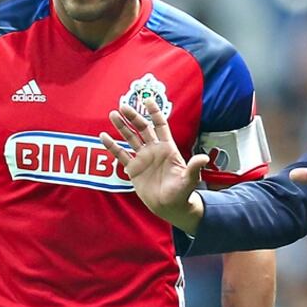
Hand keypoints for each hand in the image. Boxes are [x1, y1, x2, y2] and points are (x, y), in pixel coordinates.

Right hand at [100, 97, 205, 231]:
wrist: (170, 207)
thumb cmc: (182, 193)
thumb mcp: (190, 179)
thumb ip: (194, 168)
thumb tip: (203, 158)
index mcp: (167, 148)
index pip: (160, 125)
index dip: (154, 112)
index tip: (147, 99)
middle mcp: (154, 150)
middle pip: (142, 128)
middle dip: (134, 116)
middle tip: (123, 105)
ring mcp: (142, 159)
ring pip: (130, 138)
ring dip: (121, 127)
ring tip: (112, 114)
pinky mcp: (133, 170)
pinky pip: (121, 155)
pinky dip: (112, 146)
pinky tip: (103, 136)